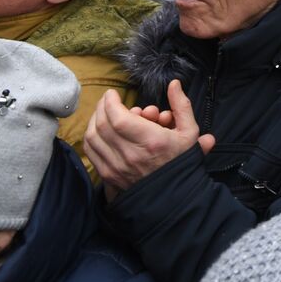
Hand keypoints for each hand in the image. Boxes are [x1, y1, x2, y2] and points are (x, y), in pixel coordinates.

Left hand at [85, 80, 215, 196]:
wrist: (173, 197)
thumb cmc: (181, 163)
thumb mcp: (189, 132)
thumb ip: (182, 105)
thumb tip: (174, 84)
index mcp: (152, 141)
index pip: (119, 118)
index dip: (111, 102)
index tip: (113, 94)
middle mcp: (131, 154)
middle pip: (103, 125)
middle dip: (102, 107)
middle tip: (108, 100)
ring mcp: (117, 167)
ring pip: (93, 138)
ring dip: (95, 121)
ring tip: (103, 113)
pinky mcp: (109, 175)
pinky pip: (91, 152)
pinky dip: (91, 137)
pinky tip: (99, 130)